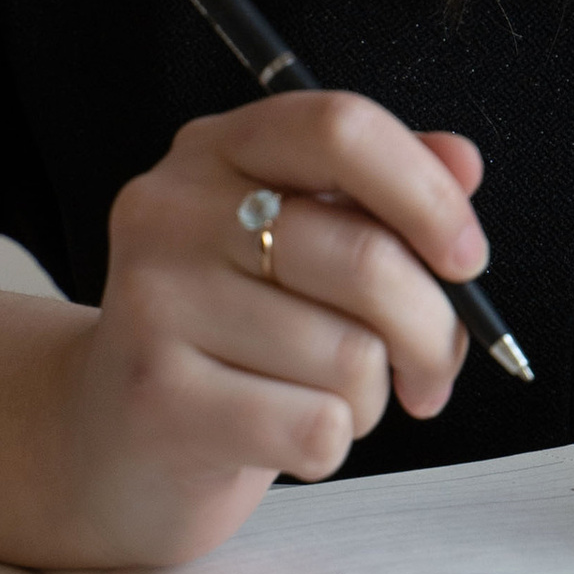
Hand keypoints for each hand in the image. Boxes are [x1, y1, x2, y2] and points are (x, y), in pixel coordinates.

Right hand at [35, 95, 490, 566]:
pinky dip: (331, 444)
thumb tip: (462, 162)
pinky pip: (315, 427)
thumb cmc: (230, 333)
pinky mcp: (156, 397)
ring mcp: (152, 301)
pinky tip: (290, 436)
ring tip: (331, 400)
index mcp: (218, 149)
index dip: (427, 195)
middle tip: (429, 371)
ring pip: (351, 356)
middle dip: (432, 333)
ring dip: (373, 398)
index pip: (341, 129)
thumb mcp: (301, 242)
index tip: (466, 258)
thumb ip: (384, 195)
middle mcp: (172, 209)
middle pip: (366, 259)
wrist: (107, 437)